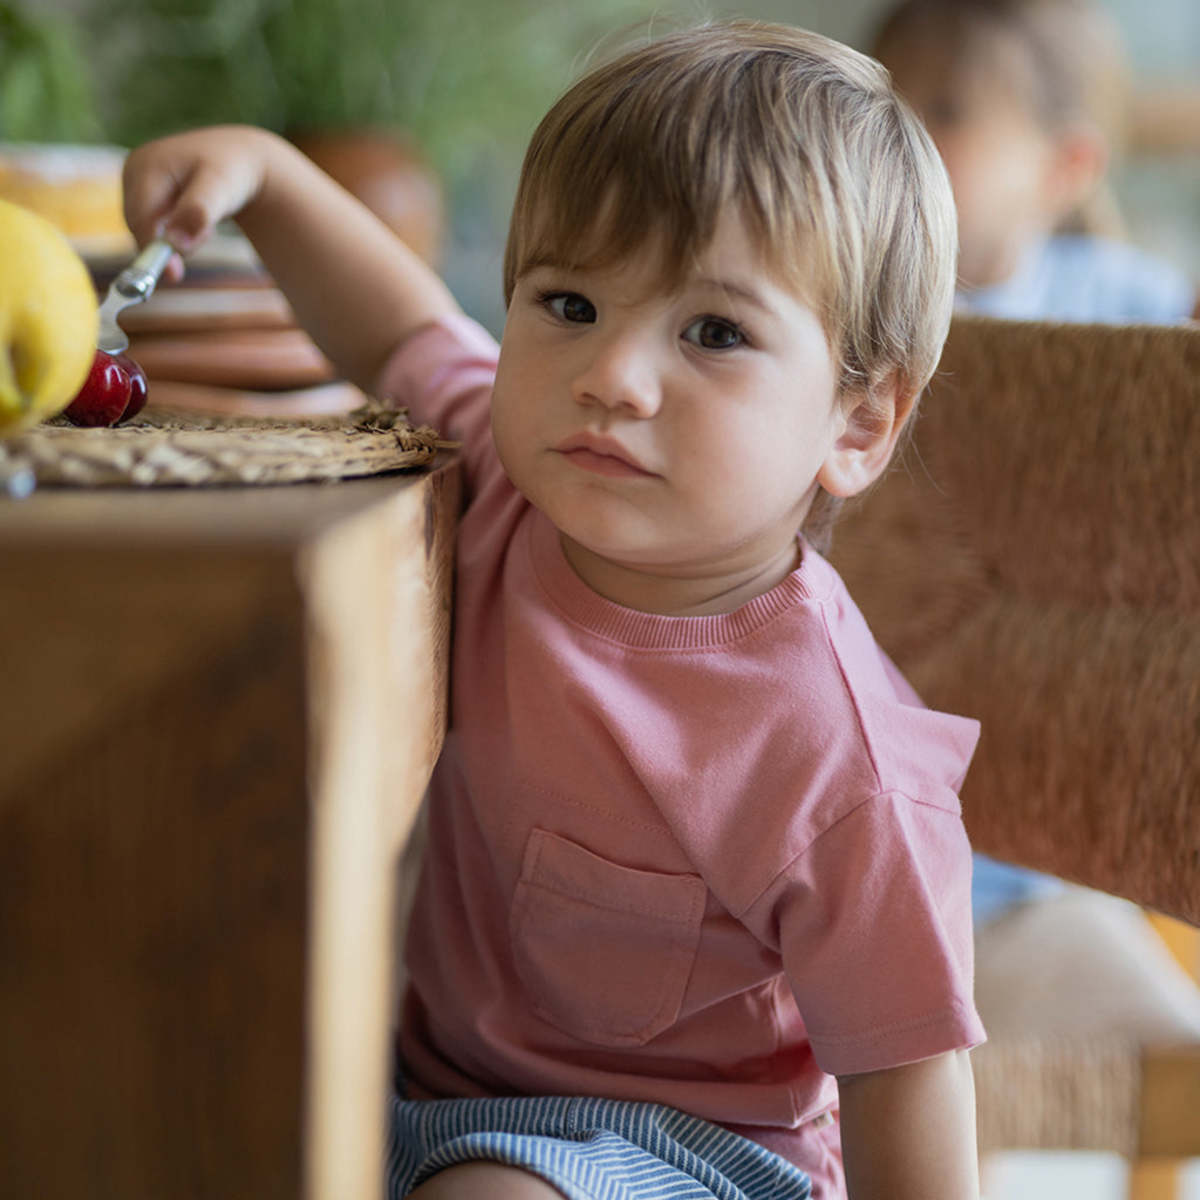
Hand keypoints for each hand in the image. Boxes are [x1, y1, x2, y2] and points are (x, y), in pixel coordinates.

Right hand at [121, 125, 281, 281]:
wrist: (237, 158)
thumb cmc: (231, 171)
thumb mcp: (220, 189)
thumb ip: (198, 213)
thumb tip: (174, 243)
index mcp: (146, 165)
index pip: (139, 217)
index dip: (152, 248)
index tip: (174, 276)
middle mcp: (133, 170)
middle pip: (140, 224)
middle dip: (170, 241)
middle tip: (208, 234)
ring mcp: (135, 181)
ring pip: (147, 228)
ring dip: (176, 236)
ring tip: (206, 220)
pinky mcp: (143, 193)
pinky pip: (154, 226)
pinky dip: (175, 231)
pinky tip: (196, 218)